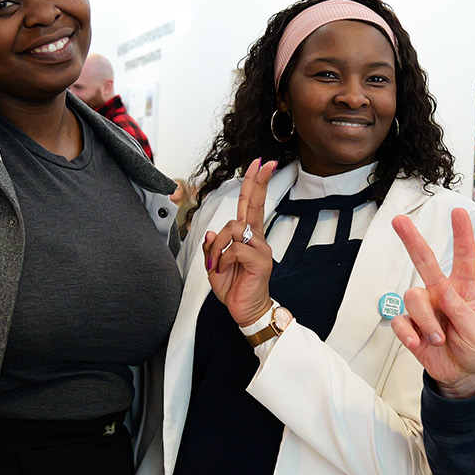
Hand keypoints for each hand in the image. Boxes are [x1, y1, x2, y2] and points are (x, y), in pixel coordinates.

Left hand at [202, 158, 277, 325]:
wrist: (246, 311)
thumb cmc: (234, 288)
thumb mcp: (214, 265)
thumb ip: (211, 247)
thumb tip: (210, 231)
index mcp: (246, 237)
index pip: (251, 205)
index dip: (254, 184)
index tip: (261, 164)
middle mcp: (256, 239)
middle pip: (255, 205)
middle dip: (257, 182)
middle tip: (264, 163)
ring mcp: (260, 249)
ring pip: (233, 228)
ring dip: (217, 245)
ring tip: (215, 264)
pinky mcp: (260, 261)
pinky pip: (236, 248)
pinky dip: (222, 258)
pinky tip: (221, 269)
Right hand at [390, 208, 474, 397]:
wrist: (463, 374)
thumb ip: (462, 312)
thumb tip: (445, 293)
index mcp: (463, 289)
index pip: (464, 258)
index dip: (462, 234)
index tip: (459, 213)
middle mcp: (441, 293)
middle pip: (424, 261)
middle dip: (411, 240)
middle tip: (399, 221)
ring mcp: (424, 308)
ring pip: (412, 298)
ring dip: (426, 320)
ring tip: (438, 337)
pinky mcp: (410, 326)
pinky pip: (400, 321)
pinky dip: (408, 333)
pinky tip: (418, 342)